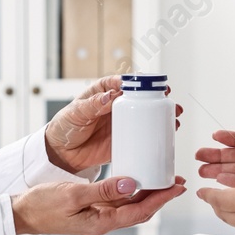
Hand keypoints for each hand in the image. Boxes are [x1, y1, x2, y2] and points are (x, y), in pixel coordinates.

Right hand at [12, 174, 186, 234]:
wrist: (23, 213)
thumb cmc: (43, 205)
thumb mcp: (73, 194)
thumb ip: (103, 190)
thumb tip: (131, 184)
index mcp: (101, 222)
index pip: (139, 211)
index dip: (161, 199)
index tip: (177, 187)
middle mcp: (104, 221)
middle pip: (140, 210)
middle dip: (160, 197)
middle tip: (178, 181)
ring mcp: (98, 215)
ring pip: (131, 205)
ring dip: (148, 193)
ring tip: (164, 179)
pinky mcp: (92, 208)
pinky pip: (118, 201)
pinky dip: (131, 190)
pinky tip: (138, 179)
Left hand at [44, 75, 183, 173]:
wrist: (60, 153)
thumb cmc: (64, 127)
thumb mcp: (76, 112)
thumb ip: (93, 103)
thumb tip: (111, 94)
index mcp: (104, 92)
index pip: (126, 83)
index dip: (143, 82)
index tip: (155, 84)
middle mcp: (116, 106)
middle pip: (142, 98)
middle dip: (160, 98)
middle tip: (170, 102)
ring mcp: (122, 123)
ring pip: (147, 116)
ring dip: (162, 116)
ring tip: (174, 119)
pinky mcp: (124, 141)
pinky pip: (142, 137)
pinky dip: (156, 135)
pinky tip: (167, 136)